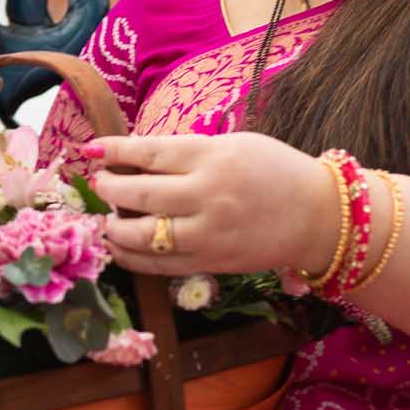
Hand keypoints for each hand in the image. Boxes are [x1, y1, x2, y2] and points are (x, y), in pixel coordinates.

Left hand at [81, 132, 340, 276]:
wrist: (319, 217)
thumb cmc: (275, 171)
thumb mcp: (234, 145)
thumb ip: (187, 151)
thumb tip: (135, 157)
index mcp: (213, 157)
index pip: (149, 153)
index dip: (113, 151)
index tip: (91, 151)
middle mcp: (207, 195)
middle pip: (139, 194)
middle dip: (108, 189)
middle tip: (99, 184)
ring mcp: (208, 234)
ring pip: (142, 235)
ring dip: (113, 227)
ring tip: (104, 218)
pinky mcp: (210, 263)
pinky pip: (159, 264)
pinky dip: (131, 257)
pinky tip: (118, 247)